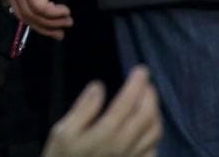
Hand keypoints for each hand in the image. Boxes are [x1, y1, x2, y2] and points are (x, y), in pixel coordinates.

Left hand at [0, 0, 70, 39]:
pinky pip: (39, 6)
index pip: (18, 8)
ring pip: (32, 14)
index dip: (34, 22)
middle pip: (24, 15)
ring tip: (68, 23)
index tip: (50, 29)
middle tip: (60, 34)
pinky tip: (64, 11)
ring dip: (52, 22)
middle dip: (43, 28)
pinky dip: (53, 12)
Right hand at [42, 66, 161, 156]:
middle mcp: (124, 144)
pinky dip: (155, 132)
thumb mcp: (62, 131)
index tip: (141, 69)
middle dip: (149, 95)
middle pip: (146, 116)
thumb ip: (83, 109)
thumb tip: (98, 87)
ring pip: (154, 132)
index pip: (127, 103)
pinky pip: (154, 148)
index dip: (137, 84)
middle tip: (145, 80)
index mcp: (106, 132)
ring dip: (155, 111)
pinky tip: (148, 126)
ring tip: (148, 98)